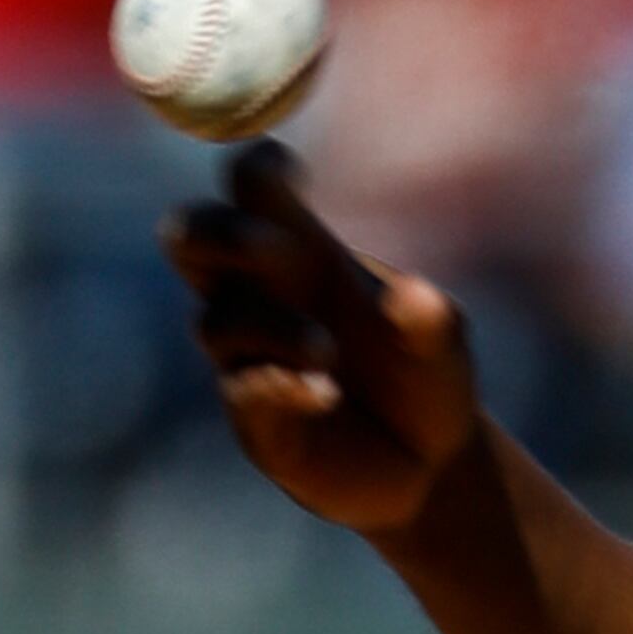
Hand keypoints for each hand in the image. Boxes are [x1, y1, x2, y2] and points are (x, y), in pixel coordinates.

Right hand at [162, 144, 482, 539]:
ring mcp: (249, 356)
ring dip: (273, 328)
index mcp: (301, 250)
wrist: (429, 467)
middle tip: (271, 245)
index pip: (252, 185)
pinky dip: (279, 384)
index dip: (259, 166)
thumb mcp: (443, 345)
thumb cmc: (425, 379)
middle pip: (189, 236)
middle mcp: (261, 295)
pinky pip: (243, 389)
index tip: (294, 175)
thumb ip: (430, 320)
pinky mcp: (255, 417)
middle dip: (213, 229)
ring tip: (328, 353)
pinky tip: (323, 393)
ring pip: (216, 322)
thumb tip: (418, 300)